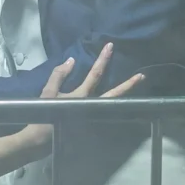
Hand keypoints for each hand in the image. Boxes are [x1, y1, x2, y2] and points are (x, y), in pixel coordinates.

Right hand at [16, 45, 143, 163]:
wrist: (42, 138)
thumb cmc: (45, 112)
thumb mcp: (49, 90)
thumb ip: (59, 74)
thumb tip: (72, 59)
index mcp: (82, 95)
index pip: (95, 74)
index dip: (103, 59)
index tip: (110, 46)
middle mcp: (93, 106)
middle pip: (114, 94)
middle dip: (128, 84)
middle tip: (142, 76)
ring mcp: (95, 116)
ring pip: (114, 105)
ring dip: (126, 96)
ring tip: (137, 87)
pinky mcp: (94, 125)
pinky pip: (108, 114)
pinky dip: (116, 108)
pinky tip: (123, 103)